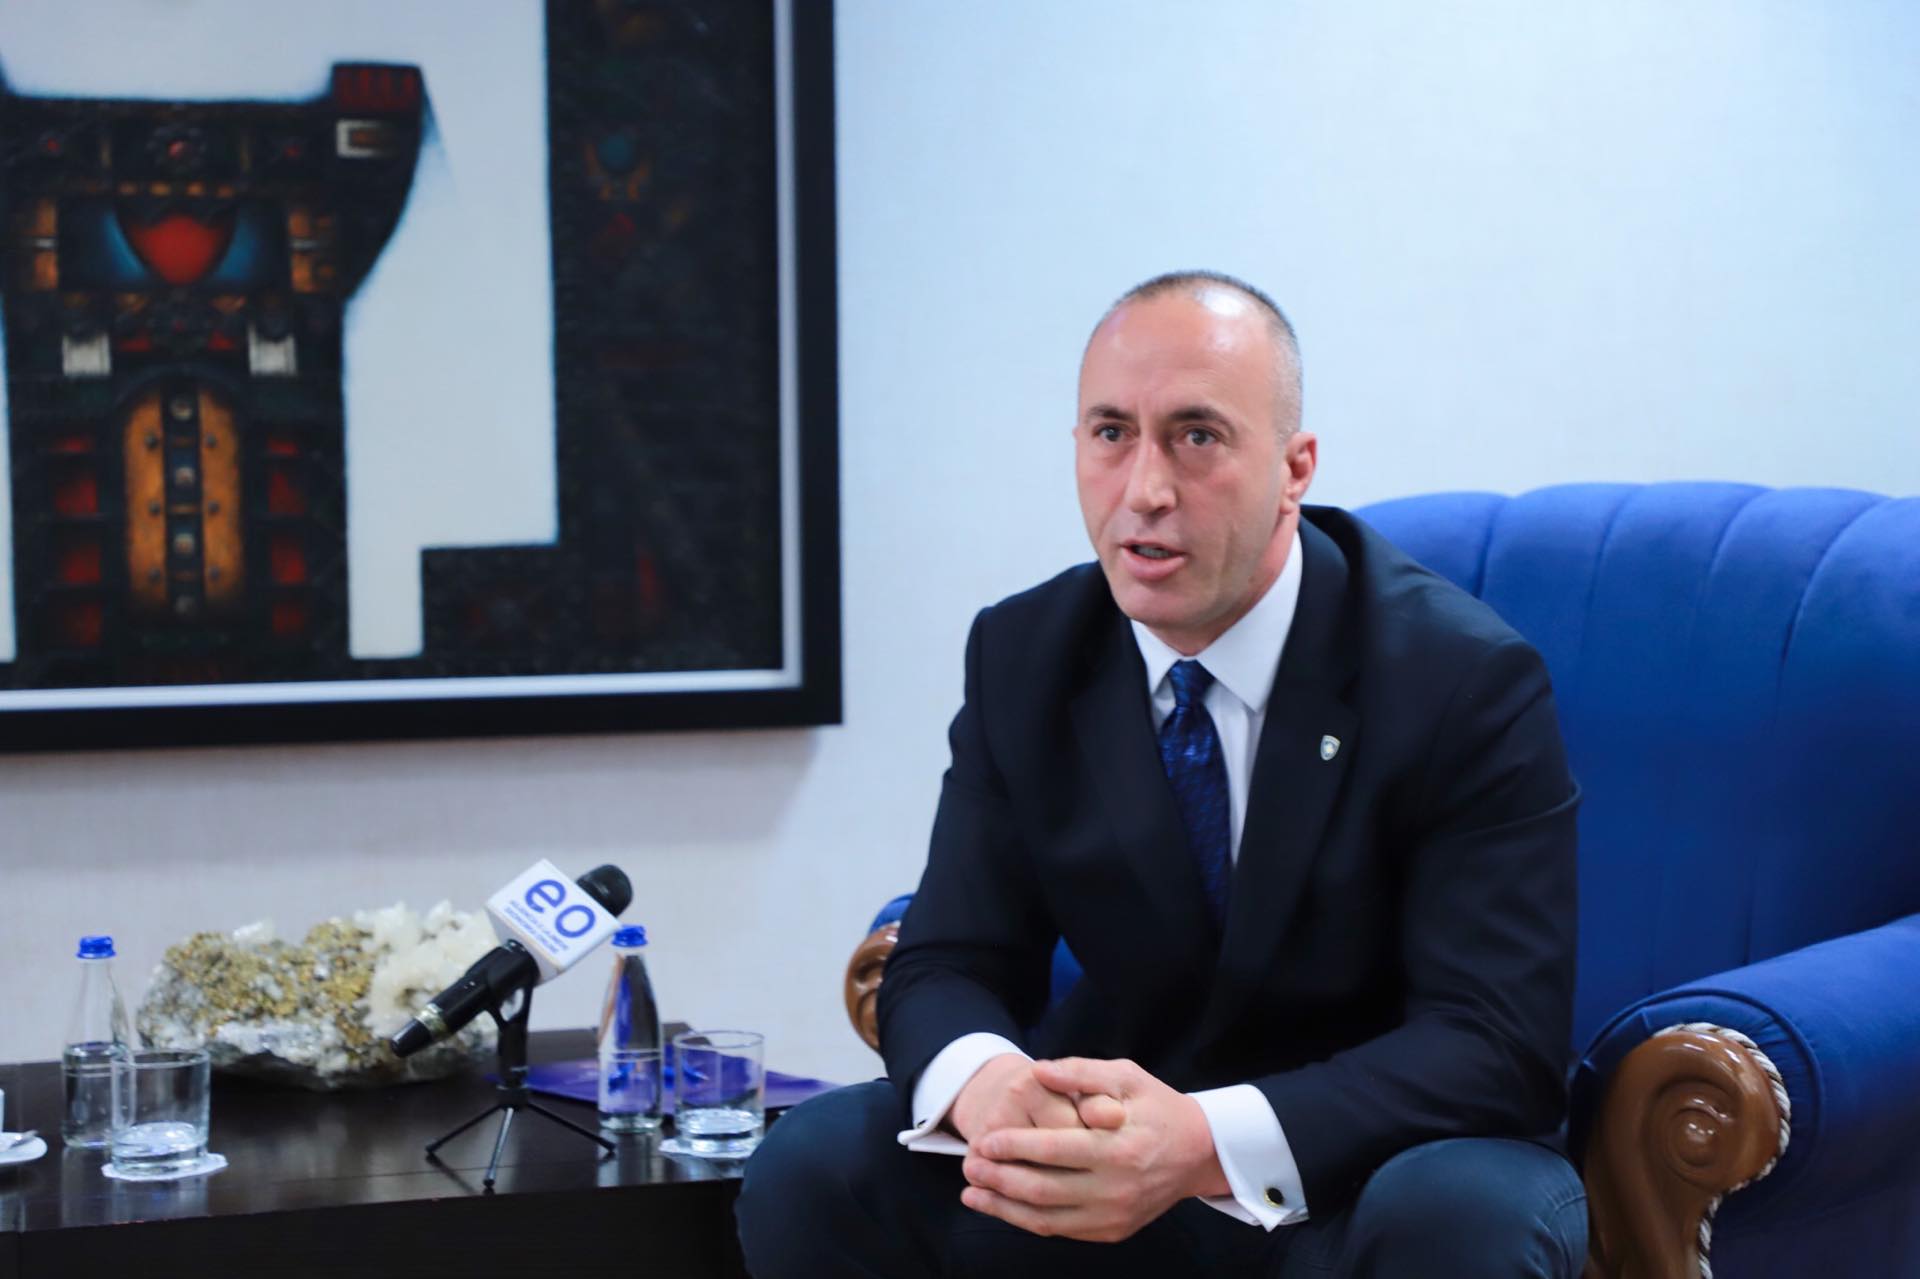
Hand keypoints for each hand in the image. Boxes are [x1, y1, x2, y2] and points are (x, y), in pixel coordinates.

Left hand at [959, 1057, 1227, 1242]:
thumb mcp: (1127, 1076)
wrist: (1199, 1153)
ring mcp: (1114, 1215)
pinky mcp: (1112, 1231)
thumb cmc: (1157, 1107)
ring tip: (971, 1193)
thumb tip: (1039, 1070)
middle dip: (999, 1179)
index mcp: (1119, 1148)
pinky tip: (1003, 1207)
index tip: (984, 1139)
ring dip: (1004, 1208)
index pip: (1055, 1150)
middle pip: (1044, 1190)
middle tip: (968, 1166)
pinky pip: (1061, 1231)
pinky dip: (1027, 1221)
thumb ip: (1081, 1071)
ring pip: (1047, 1219)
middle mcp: (1116, 1189)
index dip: (1014, 1146)